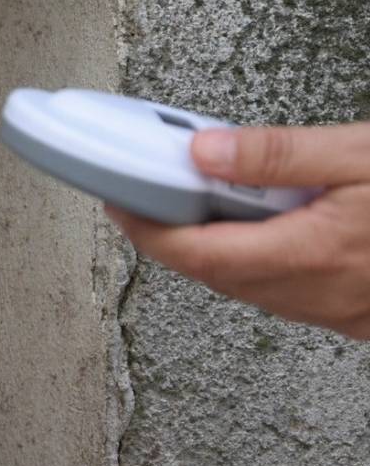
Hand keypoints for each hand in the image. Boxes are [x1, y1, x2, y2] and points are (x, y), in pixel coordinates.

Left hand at [104, 121, 369, 338]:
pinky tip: (269, 229)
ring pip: (248, 286)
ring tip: (213, 202)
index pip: (197, 253)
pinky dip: (259, 262)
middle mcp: (315, 294)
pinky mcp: (351, 315)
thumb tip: (206, 151)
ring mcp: (334, 311)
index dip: (148, 229)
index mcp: (310, 254)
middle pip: (215, 272)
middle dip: (177, 236)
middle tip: (155, 195)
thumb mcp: (361, 155)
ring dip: (220, 249)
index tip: (119, 203)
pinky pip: (283, 293)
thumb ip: (279, 154)